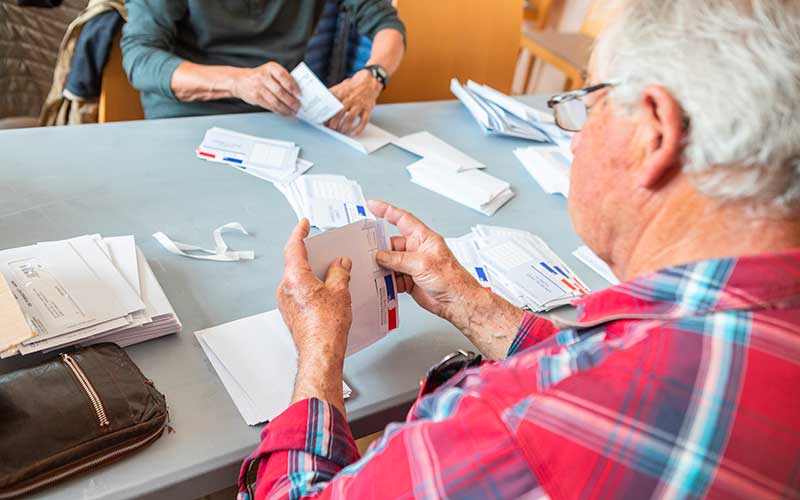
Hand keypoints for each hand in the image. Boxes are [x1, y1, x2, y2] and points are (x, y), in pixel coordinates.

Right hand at [232, 62, 300, 115]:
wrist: (240, 81)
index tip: (299, 94)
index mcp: (271, 67)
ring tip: (293, 112)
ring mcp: (258, 87)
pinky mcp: (255, 97)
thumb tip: (297, 92)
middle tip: (298, 106)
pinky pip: (269, 106)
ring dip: (286, 108)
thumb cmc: (260, 76)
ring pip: (275, 101)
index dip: (292, 86)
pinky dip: (279, 111)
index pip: (283, 76)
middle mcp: (263, 76)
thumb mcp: (271, 72)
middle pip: (280, 91)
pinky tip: (284, 112)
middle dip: (291, 101)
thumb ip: (283, 79)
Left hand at [277, 219, 352, 360]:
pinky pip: (299, 292)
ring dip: (313, 274)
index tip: (303, 224)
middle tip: (326, 252)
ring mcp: (285, 302)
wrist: (320, 352)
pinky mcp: (290, 312)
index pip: (294, 247)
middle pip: (296, 263)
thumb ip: (339, 272)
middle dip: (312, 256)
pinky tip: (326, 293)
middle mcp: (285, 288)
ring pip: (298, 279)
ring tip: (332, 276)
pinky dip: (311, 287)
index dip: (299, 232)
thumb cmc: (326, 327)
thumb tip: (340, 264)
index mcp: (295, 278)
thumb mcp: (339, 291)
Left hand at [326, 70, 382, 135]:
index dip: (327, 115)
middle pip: (340, 112)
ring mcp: (359, 104)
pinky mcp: (367, 109)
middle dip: (334, 122)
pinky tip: (353, 133)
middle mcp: (350, 99)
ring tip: (341, 131)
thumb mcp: (340, 86)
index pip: (332, 106)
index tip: (323, 122)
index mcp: (341, 93)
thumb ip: (331, 93)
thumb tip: (319, 99)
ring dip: (345, 126)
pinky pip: (364, 120)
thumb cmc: (352, 87)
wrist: (368, 82)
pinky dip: (358, 128)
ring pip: (351, 117)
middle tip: (331, 128)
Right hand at [368, 200, 524, 359]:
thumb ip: (398, 259)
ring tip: (374, 272)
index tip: (372, 205)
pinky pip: (393, 278)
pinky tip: (382, 284)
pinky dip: (386, 282)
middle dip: (380, 250)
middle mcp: (417, 250)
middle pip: (392, 245)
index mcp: (423, 238)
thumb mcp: (422, 264)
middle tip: (367, 253)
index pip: (402, 219)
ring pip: (390, 263)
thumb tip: (381, 256)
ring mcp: (412, 266)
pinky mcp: (410, 281)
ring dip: (382, 268)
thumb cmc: (451, 279)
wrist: (457, 302)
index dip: (386, 211)